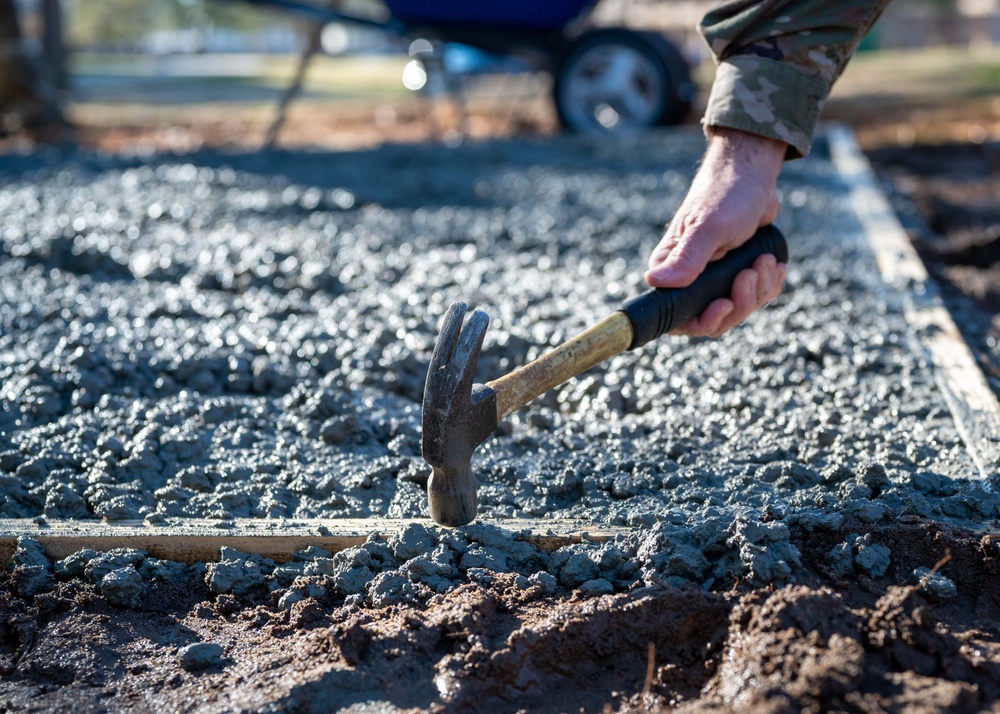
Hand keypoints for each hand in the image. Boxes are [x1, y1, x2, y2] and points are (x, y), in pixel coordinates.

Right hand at [645, 127, 787, 336]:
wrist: (750, 177)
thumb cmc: (725, 195)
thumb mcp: (708, 227)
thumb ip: (686, 257)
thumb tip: (655, 282)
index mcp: (672, 270)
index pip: (677, 317)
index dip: (701, 321)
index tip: (723, 304)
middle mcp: (689, 279)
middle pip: (714, 320)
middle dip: (739, 302)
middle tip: (750, 273)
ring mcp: (715, 279)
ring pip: (737, 309)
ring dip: (758, 290)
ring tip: (765, 260)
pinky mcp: (736, 275)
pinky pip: (754, 297)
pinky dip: (768, 285)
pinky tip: (772, 264)